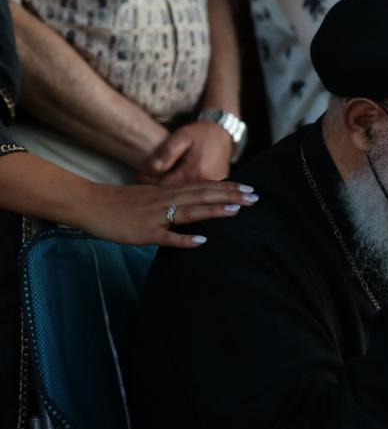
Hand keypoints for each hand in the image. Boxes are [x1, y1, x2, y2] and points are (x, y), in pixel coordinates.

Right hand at [80, 181, 258, 247]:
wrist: (90, 203)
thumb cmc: (120, 203)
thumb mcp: (150, 197)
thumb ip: (171, 200)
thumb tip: (192, 204)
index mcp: (168, 192)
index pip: (204, 186)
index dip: (227, 187)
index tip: (249, 188)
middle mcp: (165, 200)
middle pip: (203, 194)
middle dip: (230, 195)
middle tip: (255, 197)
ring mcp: (155, 216)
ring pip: (189, 211)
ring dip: (214, 210)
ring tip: (237, 211)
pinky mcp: (144, 232)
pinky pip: (167, 236)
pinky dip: (185, 239)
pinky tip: (203, 241)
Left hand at [140, 122, 233, 186]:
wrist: (222, 132)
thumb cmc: (201, 133)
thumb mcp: (182, 136)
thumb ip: (168, 152)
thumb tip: (153, 167)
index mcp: (194, 172)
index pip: (165, 184)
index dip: (149, 180)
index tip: (137, 174)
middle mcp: (204, 183)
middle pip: (175, 193)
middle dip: (158, 186)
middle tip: (141, 178)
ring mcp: (211, 186)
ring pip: (185, 195)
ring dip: (171, 190)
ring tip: (155, 182)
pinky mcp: (214, 185)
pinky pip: (195, 192)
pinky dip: (183, 189)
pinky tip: (172, 184)